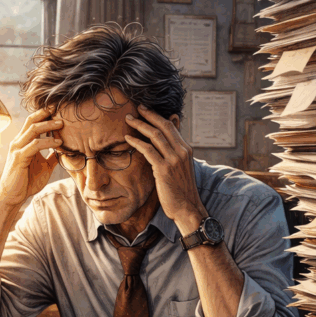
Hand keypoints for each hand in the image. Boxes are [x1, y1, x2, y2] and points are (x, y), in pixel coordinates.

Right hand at [0, 108, 62, 208]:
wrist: (12, 196)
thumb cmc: (26, 182)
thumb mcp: (44, 167)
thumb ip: (52, 158)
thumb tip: (63, 152)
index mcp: (22, 142)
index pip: (32, 122)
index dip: (44, 115)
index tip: (58, 111)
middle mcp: (18, 142)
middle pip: (31, 121)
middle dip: (46, 114)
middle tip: (60, 110)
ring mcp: (17, 149)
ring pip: (33, 130)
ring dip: (48, 125)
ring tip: (62, 124)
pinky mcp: (19, 158)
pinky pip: (35, 145)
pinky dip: (48, 142)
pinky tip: (58, 143)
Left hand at [125, 105, 206, 232]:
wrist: (187, 208)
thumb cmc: (181, 189)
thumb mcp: (181, 167)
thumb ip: (175, 152)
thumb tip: (169, 139)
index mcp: (186, 149)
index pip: (171, 126)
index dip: (157, 116)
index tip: (145, 110)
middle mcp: (182, 151)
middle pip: (164, 126)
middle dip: (149, 115)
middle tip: (136, 108)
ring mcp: (174, 160)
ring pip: (155, 135)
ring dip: (140, 125)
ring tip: (128, 119)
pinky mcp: (164, 169)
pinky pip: (148, 150)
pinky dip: (137, 142)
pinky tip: (128, 138)